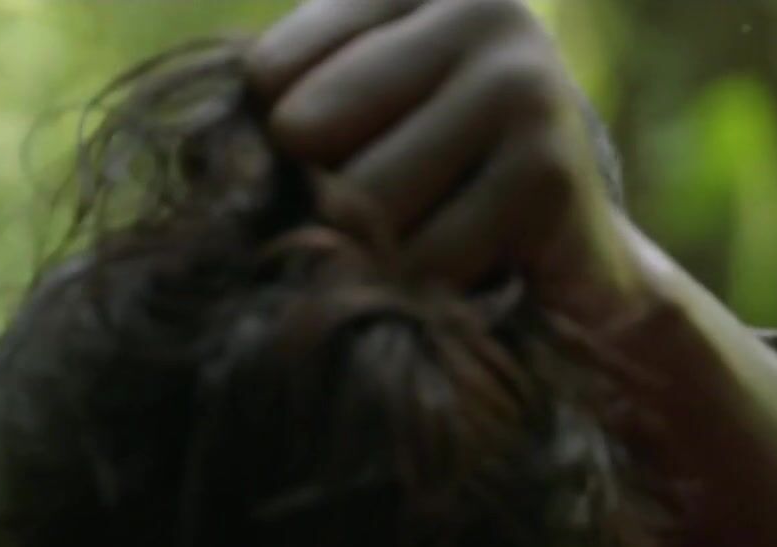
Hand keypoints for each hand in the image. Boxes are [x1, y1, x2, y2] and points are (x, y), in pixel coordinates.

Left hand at [245, 0, 656, 327]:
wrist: (573, 262)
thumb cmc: (440, 190)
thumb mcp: (353, 123)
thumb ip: (283, 107)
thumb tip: (204, 147)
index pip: (270, 72)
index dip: (285, 145)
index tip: (345, 161)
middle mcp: (480, 5)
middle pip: (306, 130)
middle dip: (330, 198)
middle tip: (399, 207)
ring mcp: (522, 81)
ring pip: (360, 198)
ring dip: (381, 248)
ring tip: (436, 235)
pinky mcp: (548, 170)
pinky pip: (420, 257)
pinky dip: (427, 288)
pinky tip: (476, 268)